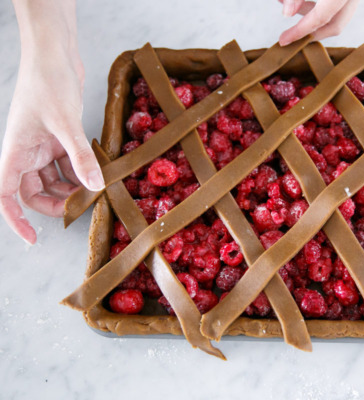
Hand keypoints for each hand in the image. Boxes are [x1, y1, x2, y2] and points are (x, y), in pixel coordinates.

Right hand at [0, 0, 103, 244]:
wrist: (54, 53)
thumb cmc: (48, 82)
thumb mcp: (66, 123)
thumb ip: (81, 157)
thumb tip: (95, 187)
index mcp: (14, 151)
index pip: (4, 194)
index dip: (14, 219)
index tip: (31, 238)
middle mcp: (25, 151)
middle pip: (33, 191)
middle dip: (57, 202)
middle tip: (83, 208)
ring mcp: (42, 144)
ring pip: (53, 179)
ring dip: (72, 187)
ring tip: (96, 190)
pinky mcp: (58, 136)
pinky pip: (67, 162)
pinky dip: (81, 169)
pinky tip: (98, 170)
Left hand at [278, 0, 358, 45]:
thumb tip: (286, 14)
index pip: (320, 18)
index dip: (300, 31)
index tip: (283, 41)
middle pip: (334, 26)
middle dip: (310, 32)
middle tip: (289, 34)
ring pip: (338, 17)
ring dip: (313, 17)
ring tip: (289, 6)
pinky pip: (340, 7)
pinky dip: (322, 8)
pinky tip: (302, 2)